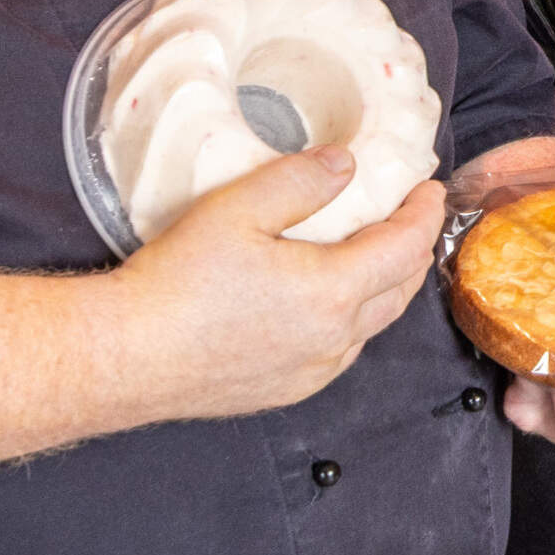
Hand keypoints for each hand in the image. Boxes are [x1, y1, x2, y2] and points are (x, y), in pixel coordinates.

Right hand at [108, 147, 445, 422]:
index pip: (405, 247)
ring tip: (380, 255)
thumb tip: (346, 164)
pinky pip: (341, 352)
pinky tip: (332, 305)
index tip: (429, 189)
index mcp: (333, 291)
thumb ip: (300, 180)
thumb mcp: (237, 208)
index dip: (424, 214)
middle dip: (414, 249)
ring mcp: (313, 371)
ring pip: (372, 325)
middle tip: (411, 217)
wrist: (126, 356)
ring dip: (386, 287)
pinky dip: (353, 321)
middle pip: (400, 289)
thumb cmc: (175, 286)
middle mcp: (334, 339)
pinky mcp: (287, 390)